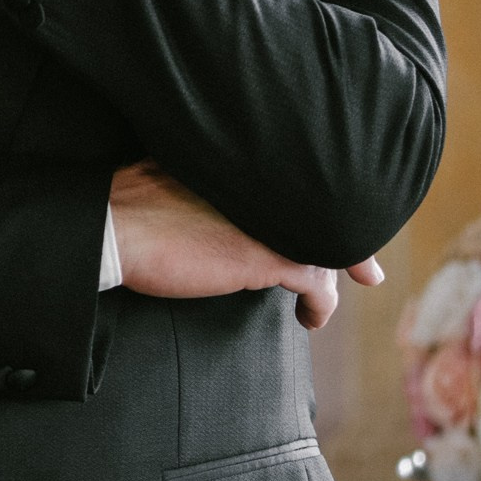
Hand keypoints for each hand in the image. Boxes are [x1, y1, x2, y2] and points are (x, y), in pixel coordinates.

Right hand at [108, 162, 384, 331]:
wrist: (113, 227)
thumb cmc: (128, 202)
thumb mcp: (174, 170)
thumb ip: (209, 177)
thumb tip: (211, 194)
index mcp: (248, 161)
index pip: (304, 182)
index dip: (328, 202)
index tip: (342, 220)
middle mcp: (269, 185)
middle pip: (326, 211)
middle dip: (349, 246)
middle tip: (367, 272)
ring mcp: (270, 218)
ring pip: (324, 246)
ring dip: (329, 279)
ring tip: (321, 300)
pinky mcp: (265, 256)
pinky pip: (315, 282)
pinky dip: (320, 305)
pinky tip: (310, 319)